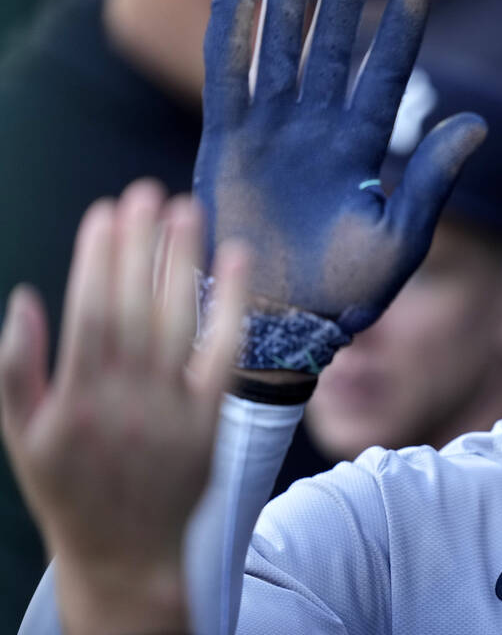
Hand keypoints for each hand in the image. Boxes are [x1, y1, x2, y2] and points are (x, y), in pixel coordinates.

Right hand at [0, 180, 248, 633]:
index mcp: (73, 399)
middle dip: (140, 244)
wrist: (124, 554)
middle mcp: (125, 399)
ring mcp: (172, 407)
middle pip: (137, 305)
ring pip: (179, 320)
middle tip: (147, 190)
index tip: (105, 210)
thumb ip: (16, 368)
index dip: (98, 257)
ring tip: (187, 208)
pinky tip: (237, 260)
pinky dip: (232, 304)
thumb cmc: (67, 489)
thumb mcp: (19, 435)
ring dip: (183, 260)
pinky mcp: (211, 417)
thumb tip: (23, 298)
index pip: (90, 310)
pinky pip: (224, 352)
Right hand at [194, 0, 486, 333]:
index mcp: (364, 147)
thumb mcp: (401, 236)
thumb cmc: (348, 291)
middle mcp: (320, 130)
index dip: (401, 24)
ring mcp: (273, 134)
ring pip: (282, 52)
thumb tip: (476, 123)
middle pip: (335, 47)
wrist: (284, 325)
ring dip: (287, 2)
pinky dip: (228, 40)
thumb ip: (433, 178)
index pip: (388, 71)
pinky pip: (227, 82)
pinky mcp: (227, 145)